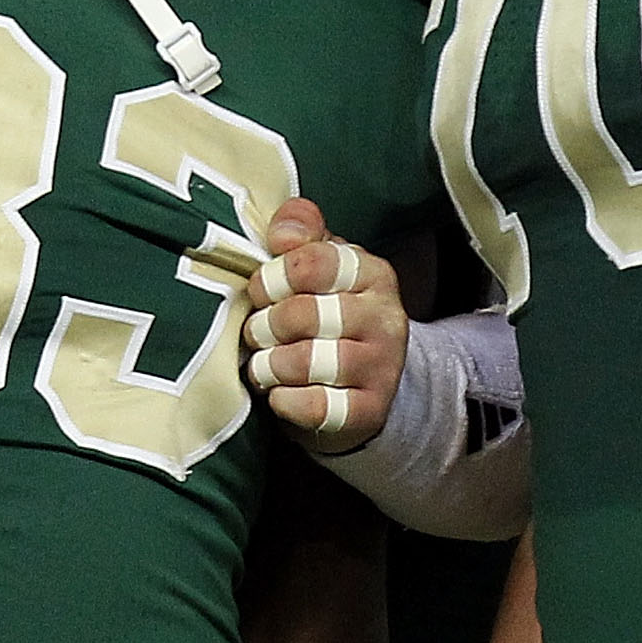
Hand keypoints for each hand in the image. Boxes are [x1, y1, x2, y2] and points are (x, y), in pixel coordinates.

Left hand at [244, 199, 407, 454]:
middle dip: (264, 326)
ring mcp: (382, 366)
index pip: (310, 263)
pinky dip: (284, 401)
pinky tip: (281, 393)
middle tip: (257, 333)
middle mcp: (384, 317)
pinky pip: (313, 407)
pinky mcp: (369, 410)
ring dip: (269, 366)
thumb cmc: (331, 311)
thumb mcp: (322, 261)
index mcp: (372, 273)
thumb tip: (283, 232)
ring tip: (265, 364)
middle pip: (301, 314)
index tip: (261, 292)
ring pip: (304, 362)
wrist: (368, 381)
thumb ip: (302, 231)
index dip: (271, 279)